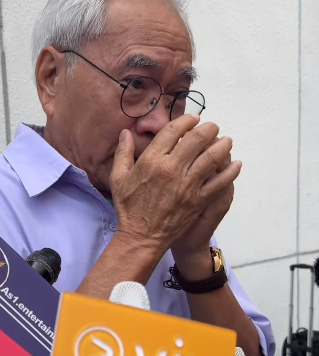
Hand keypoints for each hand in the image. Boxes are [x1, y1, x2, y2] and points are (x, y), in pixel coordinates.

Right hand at [110, 115, 240, 257]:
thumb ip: (122, 153)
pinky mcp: (198, 200)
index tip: (194, 118)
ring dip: (223, 146)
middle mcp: (171, 169)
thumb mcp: (118, 178)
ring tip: (227, 141)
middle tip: (214, 127)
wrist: (141, 237)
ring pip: (212, 157)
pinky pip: (219, 182)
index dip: (186, 121)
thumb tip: (125, 133)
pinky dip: (230, 172)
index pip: (173, 131)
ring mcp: (187, 185)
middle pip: (197, 139)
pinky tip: (236, 165)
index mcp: (151, 160)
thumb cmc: (129, 208)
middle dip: (209, 129)